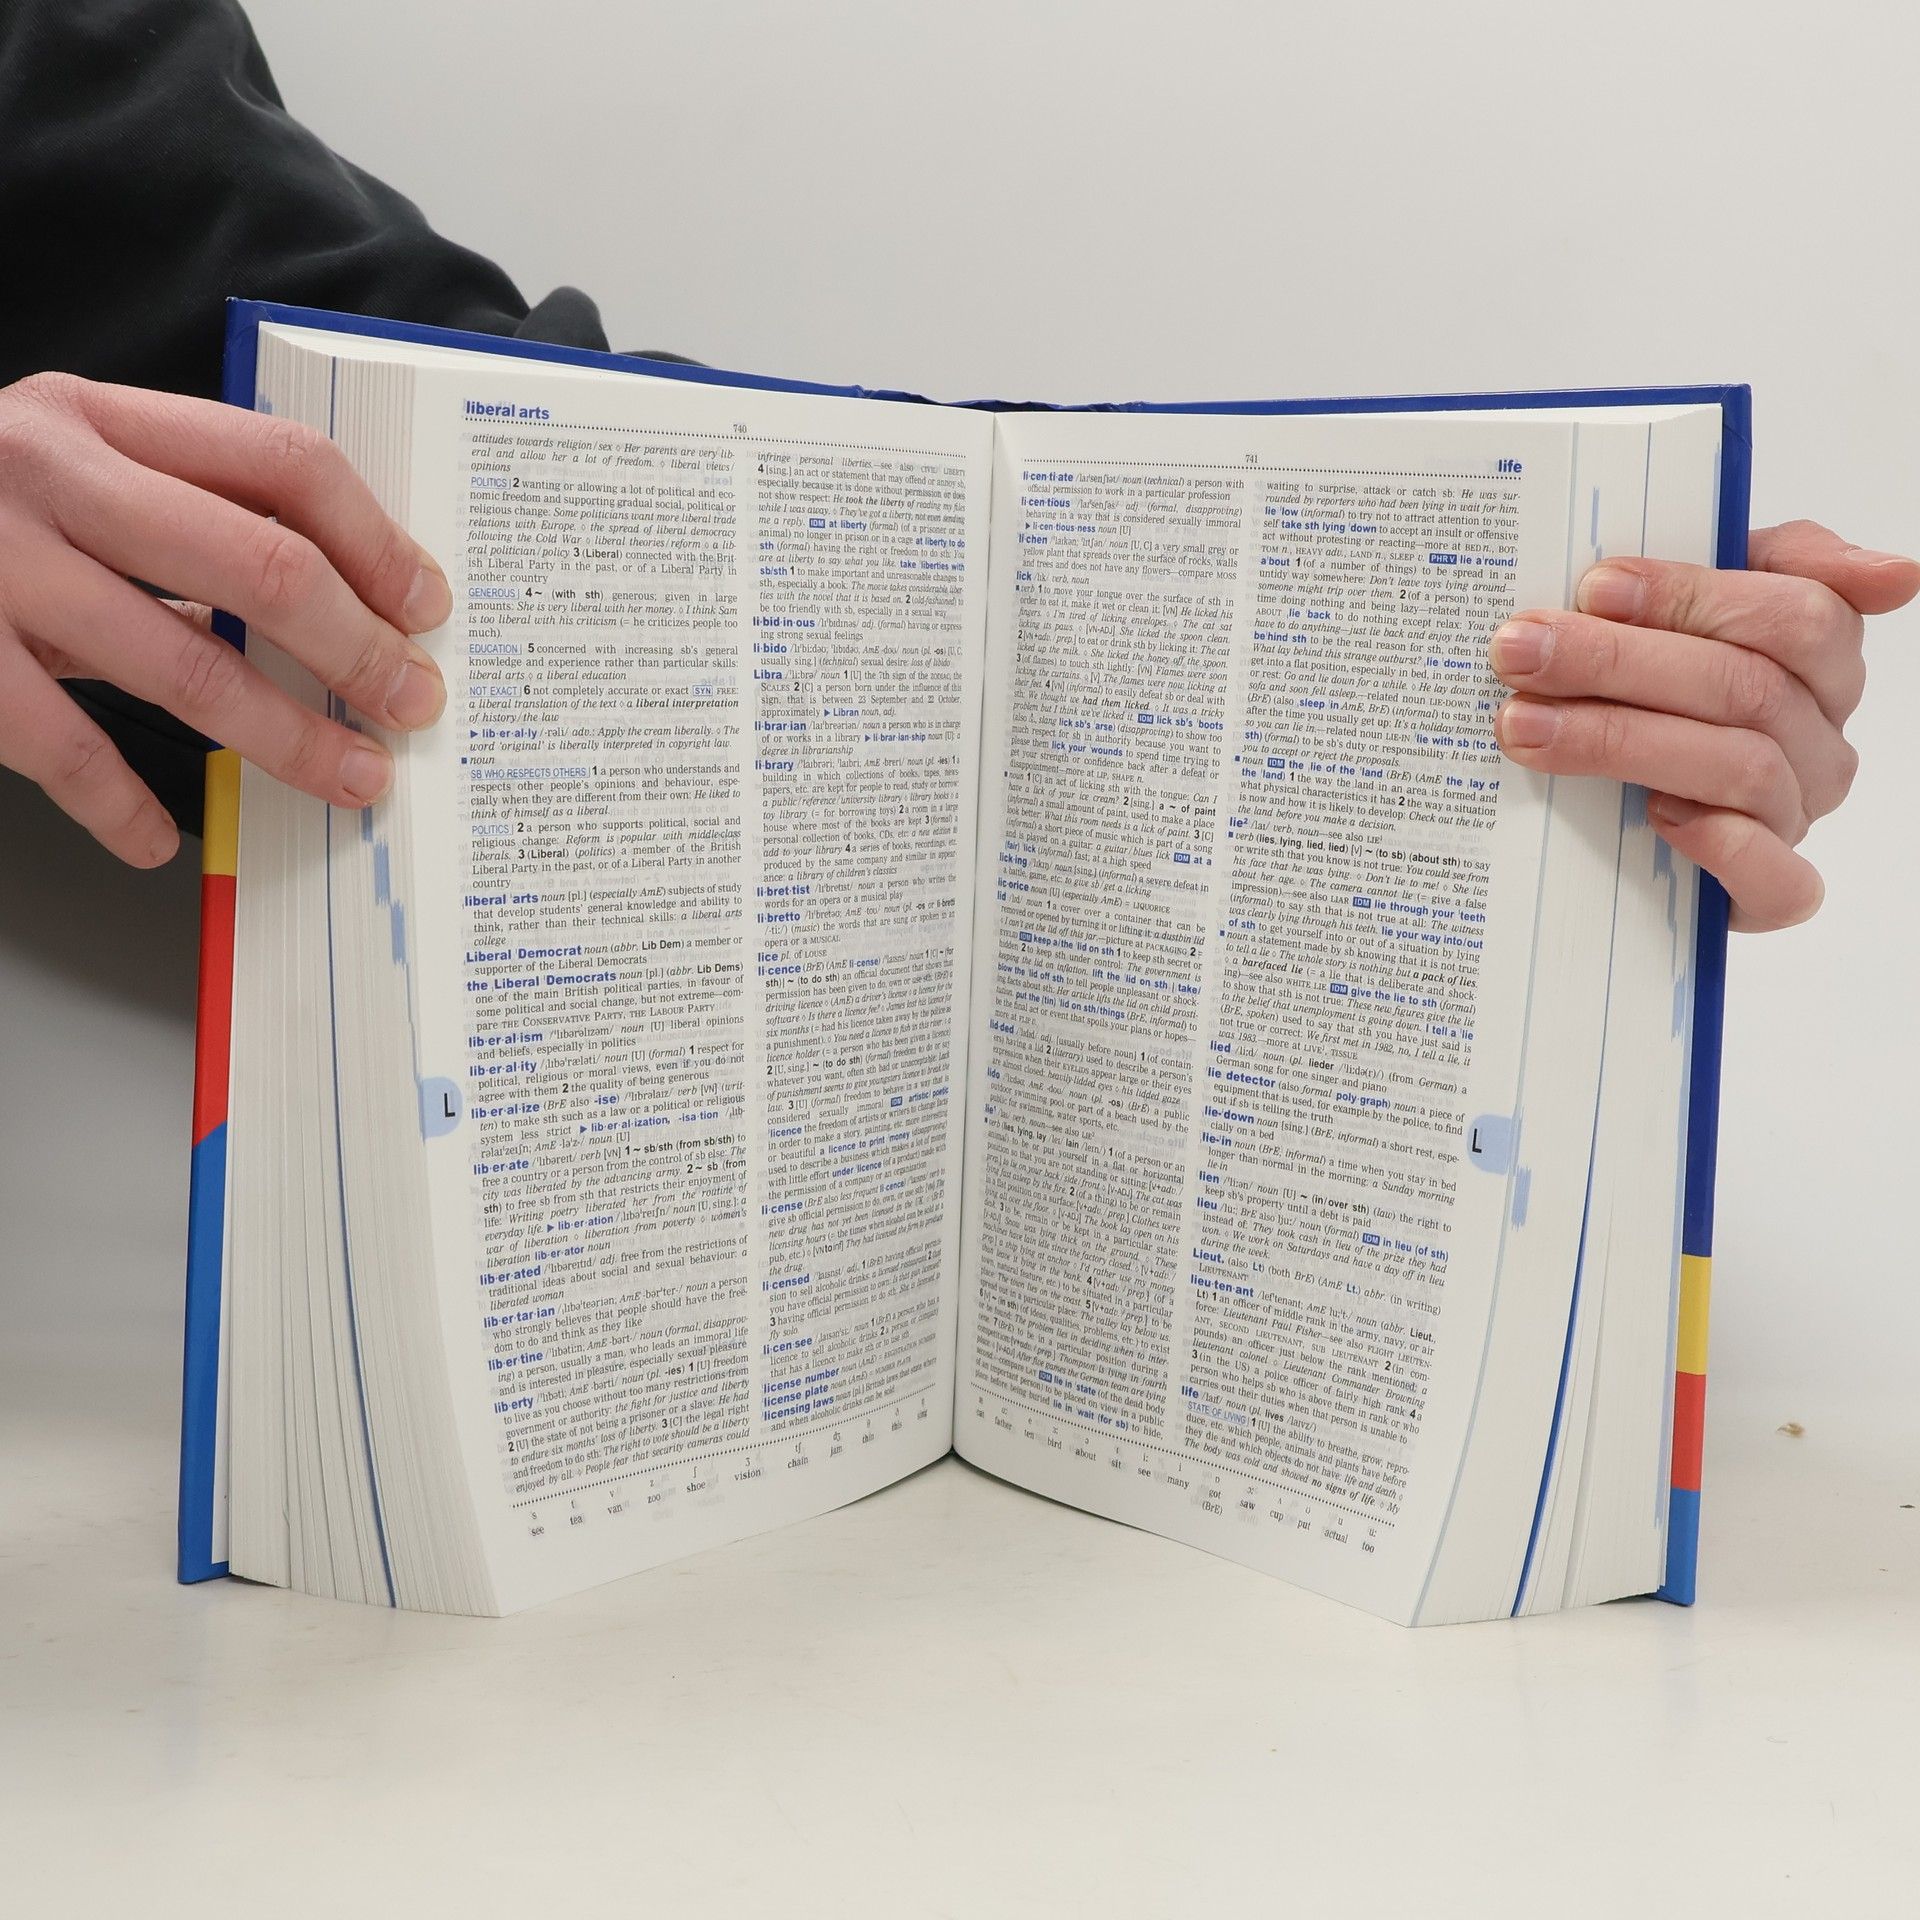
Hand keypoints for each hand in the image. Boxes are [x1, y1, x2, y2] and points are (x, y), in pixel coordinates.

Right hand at [0, 371, 451, 866]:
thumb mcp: (70, 465)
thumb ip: (179, 508)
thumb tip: (338, 598)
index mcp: (103, 417)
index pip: (284, 464)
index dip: (378, 541)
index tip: (426, 607)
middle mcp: (53, 475)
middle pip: (261, 564)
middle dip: (358, 649)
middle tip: (413, 704)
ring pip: (185, 665)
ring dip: (287, 737)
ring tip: (351, 777)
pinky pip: (61, 745)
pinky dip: (121, 805)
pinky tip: (161, 840)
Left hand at [1488, 522, 1918, 931]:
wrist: (1613, 813)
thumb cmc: (1647, 684)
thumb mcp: (1677, 601)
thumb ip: (1730, 554)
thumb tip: (1893, 575)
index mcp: (1817, 654)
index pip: (1792, 612)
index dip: (1692, 595)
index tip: (1595, 586)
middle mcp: (1819, 734)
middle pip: (1745, 686)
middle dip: (1619, 662)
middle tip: (1520, 651)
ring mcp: (1798, 811)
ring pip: (1741, 766)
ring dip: (1622, 741)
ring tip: (1523, 725)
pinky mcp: (1770, 891)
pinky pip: (1781, 881)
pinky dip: (1725, 847)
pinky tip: (1656, 817)